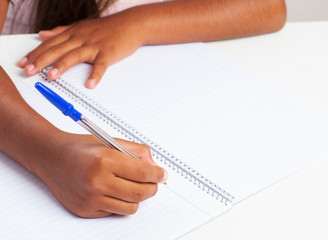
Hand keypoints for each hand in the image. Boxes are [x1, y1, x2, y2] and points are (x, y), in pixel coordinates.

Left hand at [19, 14, 142, 88]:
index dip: (35, 53)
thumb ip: (60, 32)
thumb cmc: (106, 28)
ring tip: (51, 76)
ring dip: (62, 66)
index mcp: (74, 34)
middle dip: (41, 60)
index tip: (23, 62)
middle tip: (29, 70)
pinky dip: (96, 75)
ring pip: (75, 56)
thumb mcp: (80, 27)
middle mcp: (81, 39)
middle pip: (58, 49)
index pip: (50, 44)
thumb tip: (43, 34)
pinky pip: (101, 65)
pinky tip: (90, 84)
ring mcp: (95, 46)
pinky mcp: (108, 53)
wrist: (130, 24)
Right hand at [34, 132, 167, 217]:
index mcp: (105, 160)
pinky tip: (111, 190)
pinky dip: (118, 202)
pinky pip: (114, 212)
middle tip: (152, 182)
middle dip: (152, 188)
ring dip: (136, 197)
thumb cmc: (81, 148)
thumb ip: (137, 152)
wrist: (52, 157)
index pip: (143, 173)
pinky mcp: (85, 210)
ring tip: (130, 185)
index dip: (158, 175)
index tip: (162, 174)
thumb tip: (155, 167)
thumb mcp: (111, 141)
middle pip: (140, 194)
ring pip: (130, 207)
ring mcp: (90, 199)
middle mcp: (97, 181)